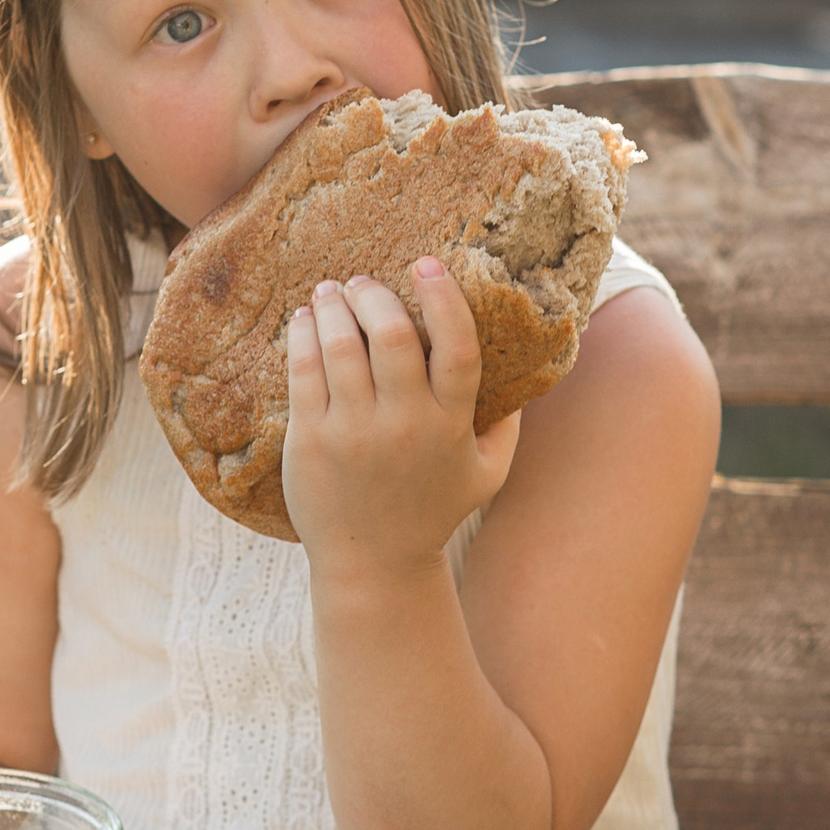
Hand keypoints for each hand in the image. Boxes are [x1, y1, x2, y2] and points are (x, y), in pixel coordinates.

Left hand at [282, 257, 521, 578]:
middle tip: (365, 281)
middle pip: (393, 336)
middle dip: (376, 295)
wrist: (372, 565)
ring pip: (343, 346)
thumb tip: (526, 367)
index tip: (426, 263)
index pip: (457, 349)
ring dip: (334, 306)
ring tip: (331, 291)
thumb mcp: (487, 474)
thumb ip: (507, 422)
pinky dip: (302, 335)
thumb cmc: (432, 510)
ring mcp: (354, 432)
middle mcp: (404, 425)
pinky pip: (304, 371)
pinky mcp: (311, 440)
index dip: (443, 299)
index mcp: (450, 426)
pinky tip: (304, 320)